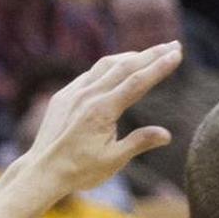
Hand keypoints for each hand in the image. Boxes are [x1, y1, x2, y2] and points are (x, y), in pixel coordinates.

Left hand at [27, 44, 180, 192]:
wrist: (41, 172)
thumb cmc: (79, 171)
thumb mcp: (113, 161)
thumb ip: (139, 143)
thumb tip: (166, 134)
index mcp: (102, 111)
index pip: (137, 82)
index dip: (159, 67)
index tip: (177, 54)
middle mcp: (88, 96)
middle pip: (125, 66)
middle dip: (152, 54)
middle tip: (174, 45)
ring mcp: (74, 93)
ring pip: (106, 65)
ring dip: (130, 56)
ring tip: (149, 53)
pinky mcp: (63, 96)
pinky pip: (89, 74)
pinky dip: (108, 66)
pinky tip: (117, 67)